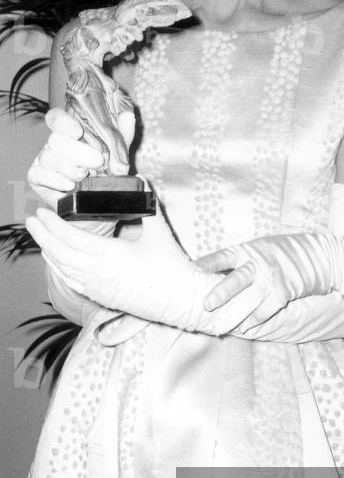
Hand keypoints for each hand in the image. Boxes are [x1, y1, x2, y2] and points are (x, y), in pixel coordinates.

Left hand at [26, 203, 220, 331]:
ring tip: (41, 237)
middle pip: (57, 252)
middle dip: (41, 235)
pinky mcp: (99, 296)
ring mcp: (95, 286)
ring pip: (61, 268)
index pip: (68, 237)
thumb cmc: (170, 266)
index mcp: (107, 253)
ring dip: (48, 251)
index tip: (42, 211)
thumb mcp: (159, 230)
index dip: (51, 224)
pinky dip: (58, 269)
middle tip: (31, 220)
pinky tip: (56, 261)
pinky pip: (70, 282)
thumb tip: (142, 178)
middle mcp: (95, 272)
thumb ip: (147, 202)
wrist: (179, 299)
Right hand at [27, 107, 134, 234]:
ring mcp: (43, 160)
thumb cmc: (105, 177)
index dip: (63, 121)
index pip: (57, 118)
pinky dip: (55, 180)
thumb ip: (123, 135)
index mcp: (70, 133)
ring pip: (48, 157)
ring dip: (68, 167)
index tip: (77, 131)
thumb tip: (128, 115)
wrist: (96, 208)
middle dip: (77, 151)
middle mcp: (54, 144)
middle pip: (55, 139)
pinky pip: (38, 174)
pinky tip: (69, 185)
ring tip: (84, 176)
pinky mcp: (36, 178)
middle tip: (97, 162)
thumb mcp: (118, 156)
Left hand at [198, 233, 343, 332]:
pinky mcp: (284, 292)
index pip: (223, 256)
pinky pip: (265, 310)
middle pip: (235, 280)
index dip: (207, 264)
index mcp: (248, 250)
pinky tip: (245, 327)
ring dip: (234, 315)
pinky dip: (254, 320)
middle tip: (206, 305)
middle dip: (219, 294)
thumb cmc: (284, 253)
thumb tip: (213, 273)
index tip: (191, 271)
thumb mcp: (261, 248)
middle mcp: (258, 263)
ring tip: (220, 326)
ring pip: (249, 300)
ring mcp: (272, 278)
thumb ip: (241, 260)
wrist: (319, 256)